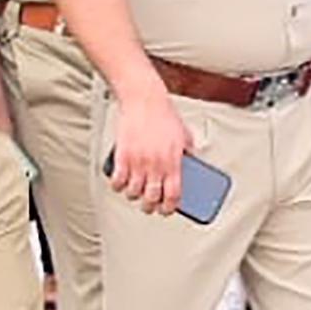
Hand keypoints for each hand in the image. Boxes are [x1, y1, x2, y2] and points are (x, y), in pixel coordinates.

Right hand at [106, 86, 192, 214]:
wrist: (144, 100)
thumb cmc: (164, 115)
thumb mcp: (184, 135)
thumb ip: (188, 151)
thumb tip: (192, 162)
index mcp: (173, 161)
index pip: (173, 194)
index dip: (169, 207)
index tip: (166, 210)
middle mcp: (155, 164)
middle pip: (151, 198)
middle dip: (150, 207)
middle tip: (149, 206)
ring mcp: (138, 160)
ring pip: (133, 192)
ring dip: (133, 196)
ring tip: (135, 193)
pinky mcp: (122, 155)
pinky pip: (117, 180)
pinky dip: (118, 186)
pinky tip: (120, 183)